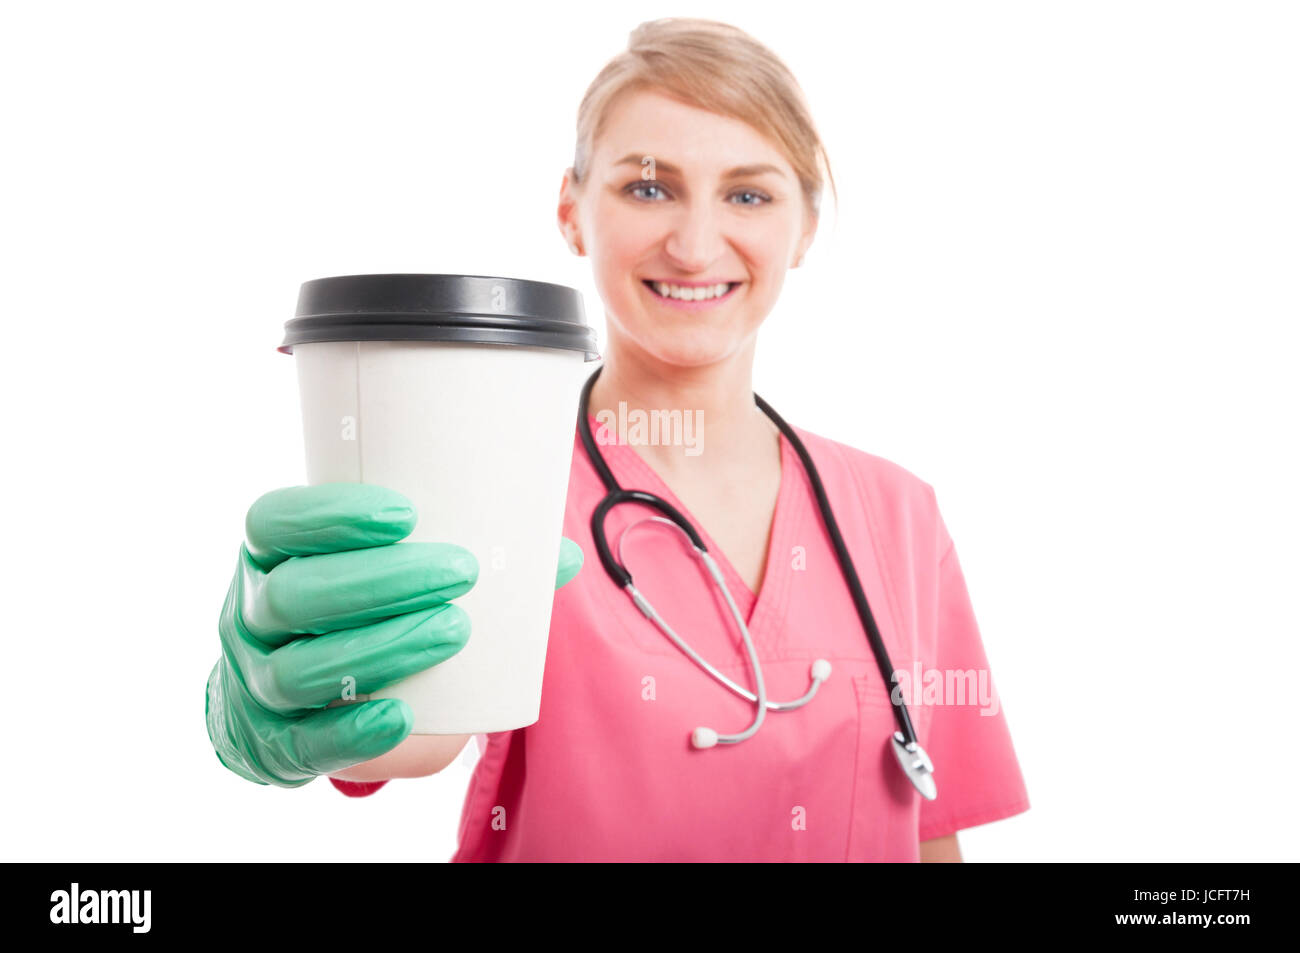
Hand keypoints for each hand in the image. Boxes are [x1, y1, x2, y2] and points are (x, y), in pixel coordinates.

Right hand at [205, 482, 582, 786]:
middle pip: (296, 594)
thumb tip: (560, 554)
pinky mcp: (274, 742)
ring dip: (382, 648)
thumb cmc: (355, 616)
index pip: (274, 522)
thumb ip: (454, 557)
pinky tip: (400, 715)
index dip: (329, 515)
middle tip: (461, 571)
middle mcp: (251, 614)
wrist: (299, 704)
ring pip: (301, 668)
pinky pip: (304, 740)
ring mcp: (255, 681)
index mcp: (271, 557)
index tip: (406, 513)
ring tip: (455, 630)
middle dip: (380, 582)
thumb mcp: (381, 577)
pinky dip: (352, 729)